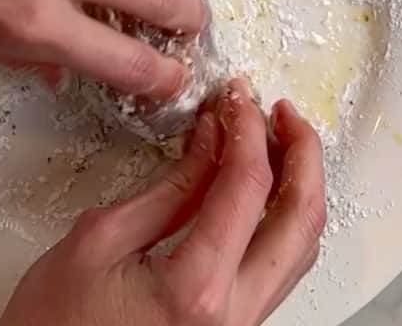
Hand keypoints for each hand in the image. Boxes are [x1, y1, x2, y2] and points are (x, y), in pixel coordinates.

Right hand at [0, 78, 325, 325]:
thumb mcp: (98, 240)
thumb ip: (167, 190)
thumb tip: (211, 140)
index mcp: (196, 289)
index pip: (248, 187)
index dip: (247, 128)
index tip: (236, 96)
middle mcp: (234, 316)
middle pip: (301, 221)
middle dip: (303, 154)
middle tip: (282, 112)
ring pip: (300, 249)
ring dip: (298, 187)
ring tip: (276, 142)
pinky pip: (278, 269)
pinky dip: (279, 219)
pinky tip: (259, 190)